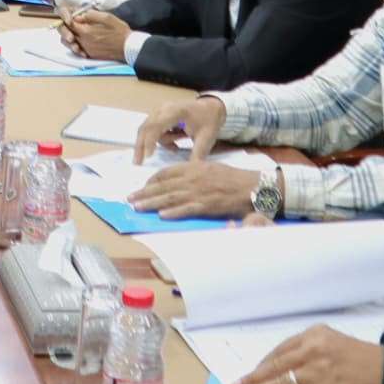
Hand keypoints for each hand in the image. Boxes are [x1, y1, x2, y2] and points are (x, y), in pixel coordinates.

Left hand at [61, 8, 131, 60]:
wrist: (129, 47)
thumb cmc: (120, 31)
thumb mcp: (107, 17)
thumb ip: (91, 15)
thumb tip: (79, 15)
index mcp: (86, 32)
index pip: (69, 24)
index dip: (69, 18)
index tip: (72, 15)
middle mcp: (84, 42)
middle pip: (67, 34)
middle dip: (68, 27)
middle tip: (74, 22)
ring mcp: (86, 50)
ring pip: (70, 43)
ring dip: (71, 36)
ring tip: (79, 31)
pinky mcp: (90, 55)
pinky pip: (78, 49)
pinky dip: (77, 44)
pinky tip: (85, 39)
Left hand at [130, 161, 263, 219]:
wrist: (254, 186)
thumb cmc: (234, 178)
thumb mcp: (210, 168)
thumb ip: (194, 172)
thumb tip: (179, 180)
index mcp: (194, 167)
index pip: (166, 172)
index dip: (152, 180)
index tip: (143, 186)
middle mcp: (193, 178)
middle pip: (163, 186)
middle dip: (144, 192)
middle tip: (129, 198)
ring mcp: (199, 192)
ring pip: (170, 197)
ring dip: (151, 203)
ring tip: (137, 207)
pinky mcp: (207, 205)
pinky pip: (187, 209)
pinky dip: (173, 212)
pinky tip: (162, 216)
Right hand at [136, 96, 225, 162]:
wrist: (210, 107)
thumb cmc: (208, 121)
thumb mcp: (206, 138)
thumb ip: (197, 154)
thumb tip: (190, 171)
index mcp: (176, 111)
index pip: (157, 125)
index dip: (150, 141)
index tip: (148, 156)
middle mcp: (164, 108)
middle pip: (145, 128)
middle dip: (141, 146)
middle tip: (138, 163)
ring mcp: (159, 110)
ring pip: (147, 130)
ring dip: (156, 143)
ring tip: (176, 148)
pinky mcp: (159, 115)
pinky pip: (152, 130)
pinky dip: (158, 140)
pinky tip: (175, 143)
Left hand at [236, 327, 383, 383]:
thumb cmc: (363, 361)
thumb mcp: (334, 344)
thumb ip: (310, 352)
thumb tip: (282, 370)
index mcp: (315, 334)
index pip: (280, 350)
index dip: (262, 364)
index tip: (249, 373)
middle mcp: (314, 348)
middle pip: (276, 365)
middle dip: (253, 378)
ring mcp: (320, 369)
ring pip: (281, 382)